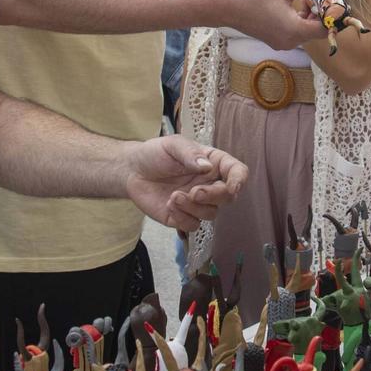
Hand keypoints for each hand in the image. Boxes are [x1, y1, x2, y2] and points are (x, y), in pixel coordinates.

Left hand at [123, 135, 247, 231]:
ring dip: (194, 207)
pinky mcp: (183, 217)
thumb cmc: (154, 154)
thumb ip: (190, 154)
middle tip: (194, 192)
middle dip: (213, 196)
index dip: (239, 179)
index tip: (233, 186)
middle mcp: (209, 184)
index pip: (237, 171)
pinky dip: (183, 217)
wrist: (131, 170)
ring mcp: (197, 202)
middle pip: (227, 196)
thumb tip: (207, 166)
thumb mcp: (172, 145)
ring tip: (174, 196)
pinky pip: (193, 225)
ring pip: (211, 213)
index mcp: (213, 163)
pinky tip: (169, 204)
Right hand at [229, 0, 332, 49]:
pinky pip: (296, 32)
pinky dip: (300, 20)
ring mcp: (283, 43)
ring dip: (311, 15)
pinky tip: (295, 4)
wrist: (229, 7)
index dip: (332, 14)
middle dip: (322, 12)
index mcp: (295, 30)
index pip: (326, 28)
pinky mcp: (277, 40)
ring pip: (307, 31)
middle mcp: (291, 42)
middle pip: (318, 30)